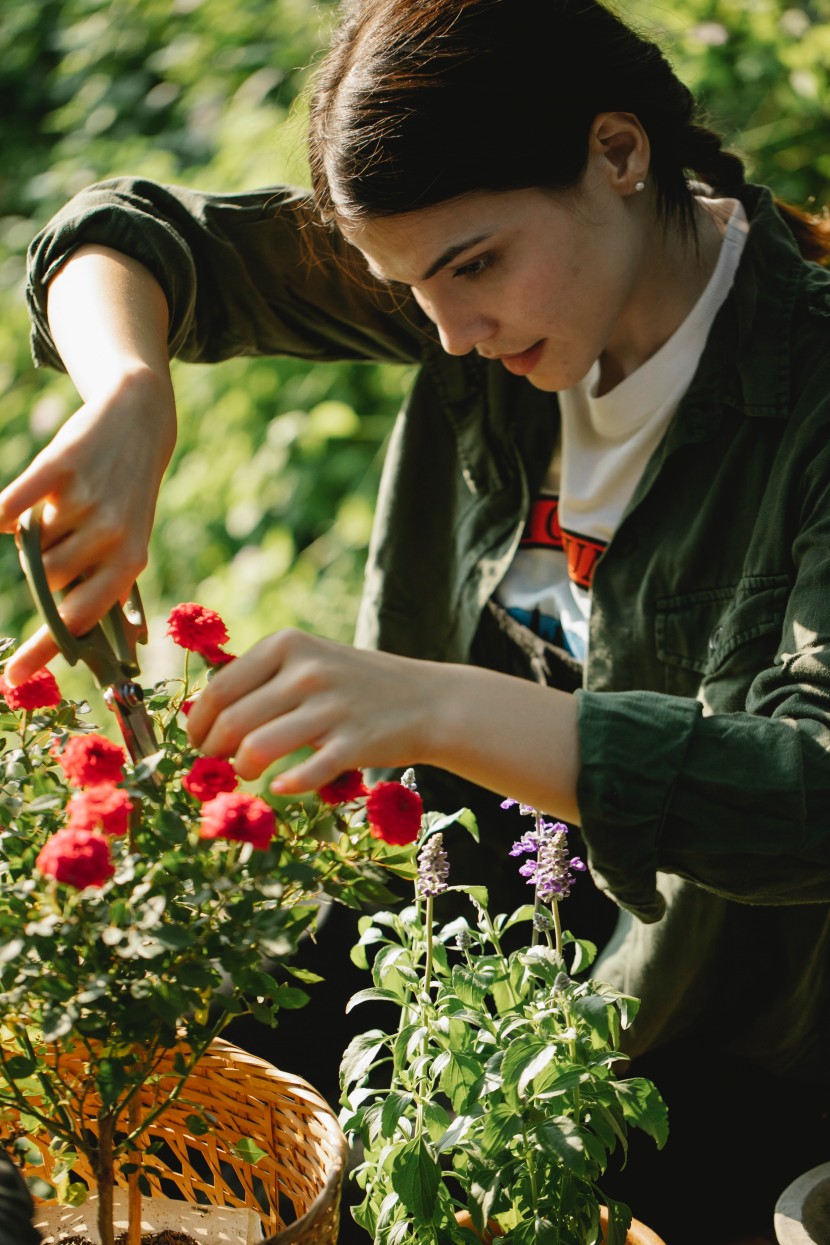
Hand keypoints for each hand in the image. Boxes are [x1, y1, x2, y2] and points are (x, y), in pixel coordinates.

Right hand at [0, 370, 175, 683]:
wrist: (137, 422)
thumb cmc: (127, 495)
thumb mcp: (130, 543)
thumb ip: (110, 589)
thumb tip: (121, 648)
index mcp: (130, 562)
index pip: (80, 619)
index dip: (44, 649)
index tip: (11, 678)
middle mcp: (112, 535)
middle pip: (46, 580)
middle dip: (43, 566)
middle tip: (62, 534)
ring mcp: (87, 500)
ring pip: (29, 546)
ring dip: (33, 534)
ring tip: (60, 509)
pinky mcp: (61, 465)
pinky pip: (11, 506)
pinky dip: (3, 511)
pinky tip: (9, 510)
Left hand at [186, 629, 432, 792]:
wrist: (428, 700)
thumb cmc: (355, 684)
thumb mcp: (309, 660)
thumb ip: (262, 678)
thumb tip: (203, 713)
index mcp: (288, 644)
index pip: (220, 688)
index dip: (198, 722)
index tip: (196, 741)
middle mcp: (307, 671)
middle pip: (233, 721)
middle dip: (214, 750)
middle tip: (216, 764)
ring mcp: (332, 707)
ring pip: (258, 748)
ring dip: (243, 769)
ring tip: (248, 772)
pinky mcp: (353, 743)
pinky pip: (303, 774)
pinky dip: (285, 785)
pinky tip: (281, 786)